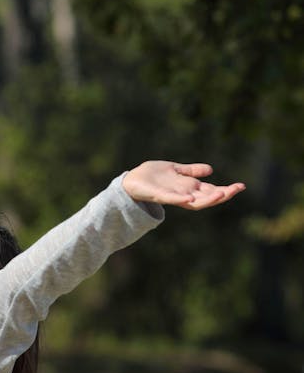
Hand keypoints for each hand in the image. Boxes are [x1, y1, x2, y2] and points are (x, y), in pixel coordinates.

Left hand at [122, 161, 245, 209]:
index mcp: (188, 188)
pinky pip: (171, 200)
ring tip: (222, 194)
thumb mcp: (175, 170)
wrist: (131, 180)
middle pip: (206, 198)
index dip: (225, 189)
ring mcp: (172, 196)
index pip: (211, 190)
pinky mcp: (158, 195)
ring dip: (207, 199)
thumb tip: (211, 170)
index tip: (241, 186)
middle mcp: (183, 194)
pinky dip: (180, 200)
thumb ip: (191, 171)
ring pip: (193, 202)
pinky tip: (189, 199)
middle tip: (237, 189)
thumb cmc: (152, 176)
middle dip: (222, 194)